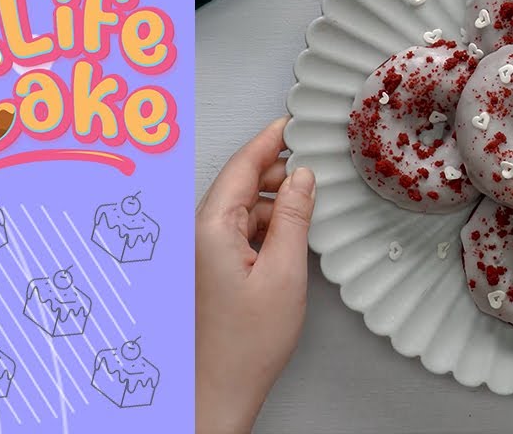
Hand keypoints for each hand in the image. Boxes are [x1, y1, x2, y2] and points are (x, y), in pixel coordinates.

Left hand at [196, 118, 315, 433]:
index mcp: (211, 228)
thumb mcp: (285, 273)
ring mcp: (202, 251)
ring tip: (307, 216)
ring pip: (243, 209)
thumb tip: (303, 177)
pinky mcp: (210, 268)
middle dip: (278, 174)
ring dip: (275, 206)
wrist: (217, 390)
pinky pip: (240, 231)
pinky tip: (288, 243)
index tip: (289, 122)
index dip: (269, 140)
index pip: (242, 166)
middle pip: (242, 184)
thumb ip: (295, 218)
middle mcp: (199, 234)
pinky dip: (267, 228)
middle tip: (313, 171)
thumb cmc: (245, 345)